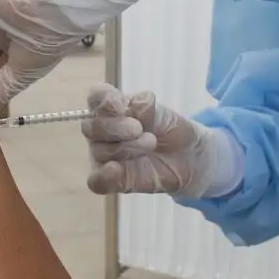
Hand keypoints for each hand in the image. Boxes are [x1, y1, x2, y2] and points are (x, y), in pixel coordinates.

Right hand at [82, 84, 241, 199]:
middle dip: (116, 128)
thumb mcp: (163, 113)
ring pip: (99, 152)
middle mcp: (102, 131)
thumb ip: (147, 106)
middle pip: (91, 127)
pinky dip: (103, 175)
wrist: (188, 157)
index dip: (103, 99)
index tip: (121, 105)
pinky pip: (96, 181)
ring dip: (126, 148)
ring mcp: (104, 156)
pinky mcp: (112, 180)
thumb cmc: (169, 129)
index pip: (96, 97)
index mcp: (112, 108)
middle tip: (140, 129)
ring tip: (151, 144)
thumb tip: (135, 105)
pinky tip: (116, 169)